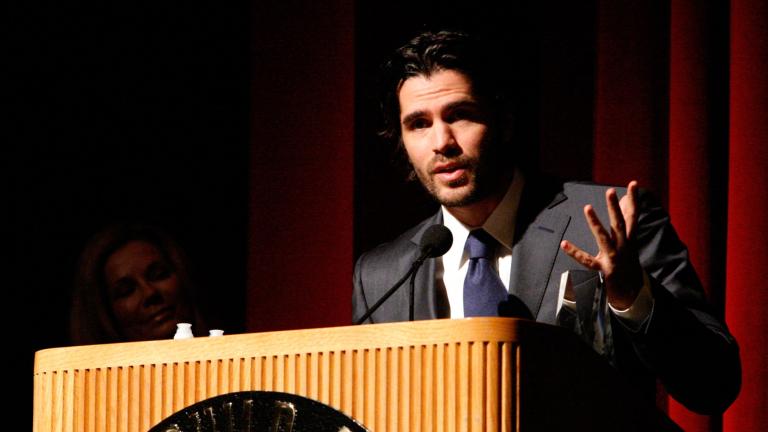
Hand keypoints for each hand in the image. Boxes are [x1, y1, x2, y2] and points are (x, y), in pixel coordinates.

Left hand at [560, 181, 643, 309]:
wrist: (631, 291)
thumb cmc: (627, 262)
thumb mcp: (629, 242)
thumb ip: (626, 222)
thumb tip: (626, 202)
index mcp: (630, 239)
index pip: (633, 216)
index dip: (634, 200)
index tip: (633, 183)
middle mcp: (623, 246)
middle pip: (620, 223)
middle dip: (615, 207)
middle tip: (610, 191)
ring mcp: (613, 257)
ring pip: (604, 237)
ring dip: (595, 223)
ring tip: (587, 207)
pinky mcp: (603, 269)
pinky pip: (587, 260)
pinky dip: (575, 252)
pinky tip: (564, 243)